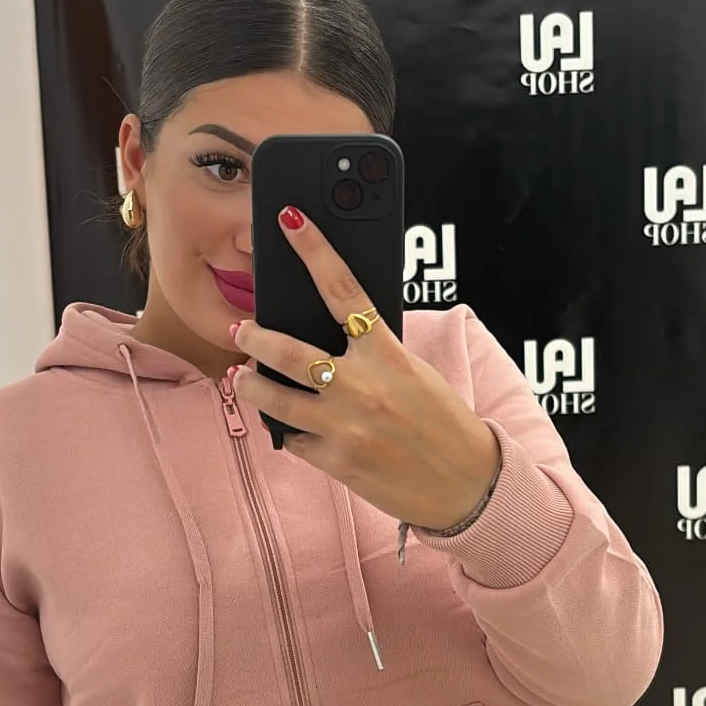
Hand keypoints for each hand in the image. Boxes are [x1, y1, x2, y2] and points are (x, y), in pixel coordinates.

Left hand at [230, 207, 500, 531]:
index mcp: (387, 354)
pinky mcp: (336, 463)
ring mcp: (344, 427)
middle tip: (240, 329)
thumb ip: (373, 352)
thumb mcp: (414, 372)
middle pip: (287, 349)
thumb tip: (329, 336)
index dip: (314, 250)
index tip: (290, 221)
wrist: (465, 485)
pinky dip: (288, 429)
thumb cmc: (443, 422)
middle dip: (254, 335)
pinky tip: (290, 424)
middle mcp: (361, 387)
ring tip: (244, 377)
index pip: (343, 289)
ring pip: (273, 398)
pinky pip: (293, 439)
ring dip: (251, 384)